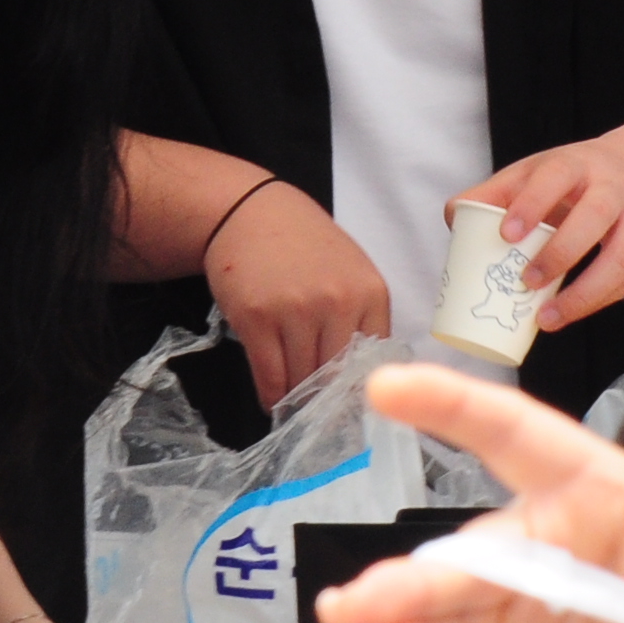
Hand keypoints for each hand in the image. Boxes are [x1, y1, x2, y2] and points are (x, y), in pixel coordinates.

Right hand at [204, 179, 393, 404]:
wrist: (251, 212)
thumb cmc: (304, 245)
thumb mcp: (350, 273)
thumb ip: (361, 320)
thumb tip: (360, 383)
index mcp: (370, 293)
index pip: (373, 364)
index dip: (357, 389)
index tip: (345, 404)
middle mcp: (337, 302)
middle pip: (336, 377)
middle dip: (325, 399)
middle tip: (315, 410)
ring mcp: (295, 310)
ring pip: (302, 381)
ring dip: (296, 399)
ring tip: (293, 403)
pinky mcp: (256, 318)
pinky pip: (270, 376)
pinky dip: (271, 396)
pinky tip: (271, 399)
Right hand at [312, 362, 623, 622]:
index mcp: (599, 491)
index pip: (521, 437)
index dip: (455, 406)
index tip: (389, 384)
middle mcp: (544, 532)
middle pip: (477, 545)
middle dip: (419, 574)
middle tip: (364, 601)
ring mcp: (517, 589)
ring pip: (449, 595)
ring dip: (398, 611)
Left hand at [463, 134, 623, 328]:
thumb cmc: (578, 180)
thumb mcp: (540, 173)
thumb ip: (496, 193)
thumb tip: (452, 217)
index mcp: (577, 164)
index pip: (556, 177)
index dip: (531, 204)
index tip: (506, 234)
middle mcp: (614, 187)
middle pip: (594, 216)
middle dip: (560, 252)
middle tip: (526, 281)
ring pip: (620, 256)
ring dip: (584, 292)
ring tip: (547, 318)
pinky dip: (599, 301)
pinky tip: (571, 314)